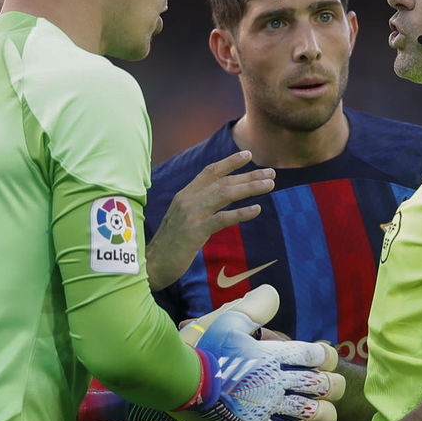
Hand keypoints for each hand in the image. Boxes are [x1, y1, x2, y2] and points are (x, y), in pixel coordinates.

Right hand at [148, 151, 274, 289]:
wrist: (150, 266)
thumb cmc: (168, 247)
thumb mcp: (182, 221)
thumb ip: (197, 209)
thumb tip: (218, 204)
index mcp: (184, 196)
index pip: (209, 172)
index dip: (229, 162)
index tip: (248, 154)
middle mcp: (187, 200)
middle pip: (222, 182)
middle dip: (249, 175)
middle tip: (271, 173)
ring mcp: (190, 215)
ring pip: (224, 194)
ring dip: (249, 188)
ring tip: (269, 184)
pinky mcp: (194, 232)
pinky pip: (222, 219)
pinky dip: (241, 213)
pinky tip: (257, 209)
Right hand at [186, 310, 343, 420]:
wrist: (173, 380)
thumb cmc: (200, 346)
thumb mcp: (228, 318)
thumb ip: (256, 305)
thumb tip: (273, 293)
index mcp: (273, 357)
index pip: (318, 356)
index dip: (326, 356)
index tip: (320, 356)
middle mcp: (274, 386)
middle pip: (323, 389)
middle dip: (331, 386)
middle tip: (326, 385)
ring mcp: (263, 413)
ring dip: (317, 416)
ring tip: (311, 412)